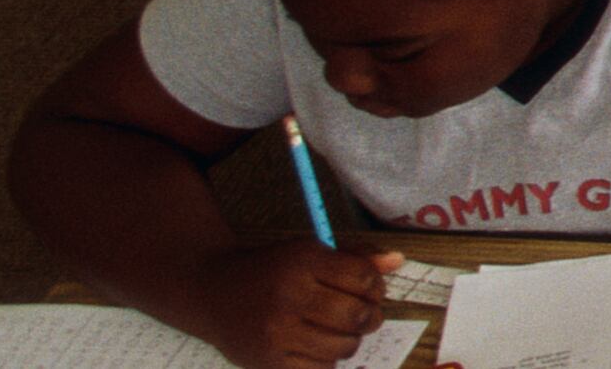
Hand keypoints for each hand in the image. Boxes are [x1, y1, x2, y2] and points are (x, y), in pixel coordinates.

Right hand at [205, 241, 394, 368]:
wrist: (211, 291)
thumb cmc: (271, 270)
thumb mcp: (310, 252)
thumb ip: (355, 258)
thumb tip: (398, 261)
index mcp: (303, 262)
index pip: (364, 278)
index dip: (376, 286)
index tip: (370, 289)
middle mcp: (289, 298)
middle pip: (357, 316)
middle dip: (371, 316)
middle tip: (361, 313)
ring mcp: (276, 334)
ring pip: (344, 347)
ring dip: (350, 340)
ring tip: (336, 329)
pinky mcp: (267, 362)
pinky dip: (327, 360)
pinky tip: (316, 345)